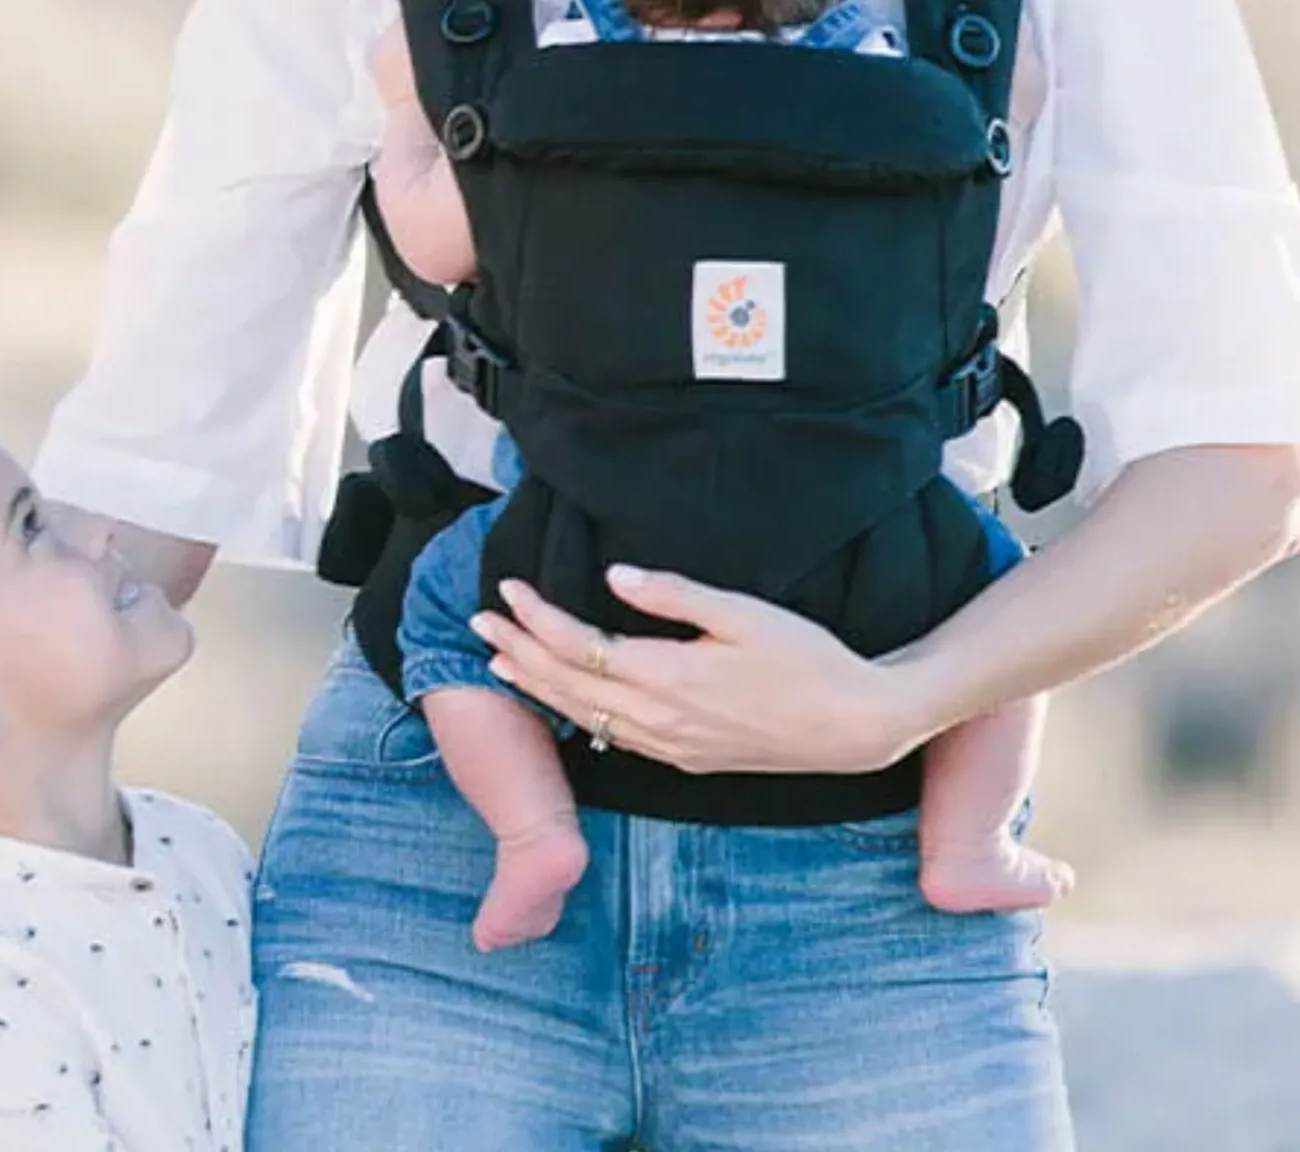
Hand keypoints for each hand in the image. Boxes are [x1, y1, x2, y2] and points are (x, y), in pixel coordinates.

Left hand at [472, 565, 918, 776]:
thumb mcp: (744, 614)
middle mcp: (659, 718)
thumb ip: (673, 596)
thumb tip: (613, 576)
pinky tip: (564, 703)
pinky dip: (576, 715)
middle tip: (478, 622)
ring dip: (538, 687)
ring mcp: (670, 744)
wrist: (855, 726)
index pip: (578, 645)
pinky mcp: (685, 758)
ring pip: (584, 715)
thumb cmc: (807, 659)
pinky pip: (614, 737)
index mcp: (668, 676)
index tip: (508, 588)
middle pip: (567, 684)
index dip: (536, 617)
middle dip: (517, 651)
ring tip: (501, 662)